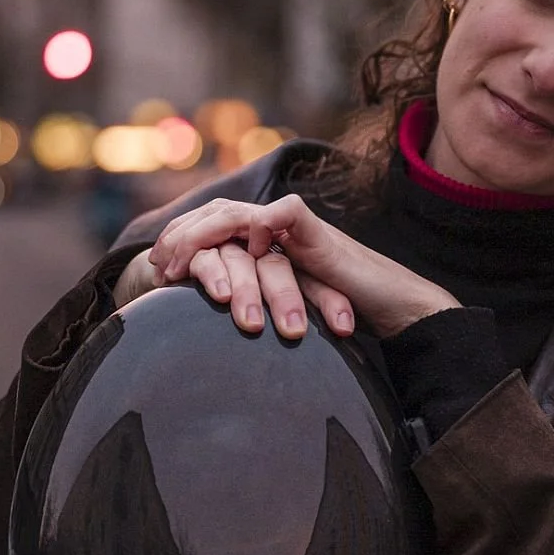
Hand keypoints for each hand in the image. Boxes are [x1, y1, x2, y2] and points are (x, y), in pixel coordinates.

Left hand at [144, 194, 459, 340]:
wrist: (396, 307)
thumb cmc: (346, 316)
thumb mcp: (287, 313)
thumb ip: (256, 308)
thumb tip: (215, 343)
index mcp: (268, 242)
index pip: (215, 226)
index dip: (183, 240)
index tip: (157, 268)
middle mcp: (279, 230)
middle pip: (217, 213)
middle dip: (181, 236)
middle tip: (159, 267)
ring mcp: (298, 229)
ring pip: (238, 212)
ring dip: (204, 236)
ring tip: (182, 265)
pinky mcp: (320, 235)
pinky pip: (285, 213)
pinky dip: (262, 228)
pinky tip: (245, 252)